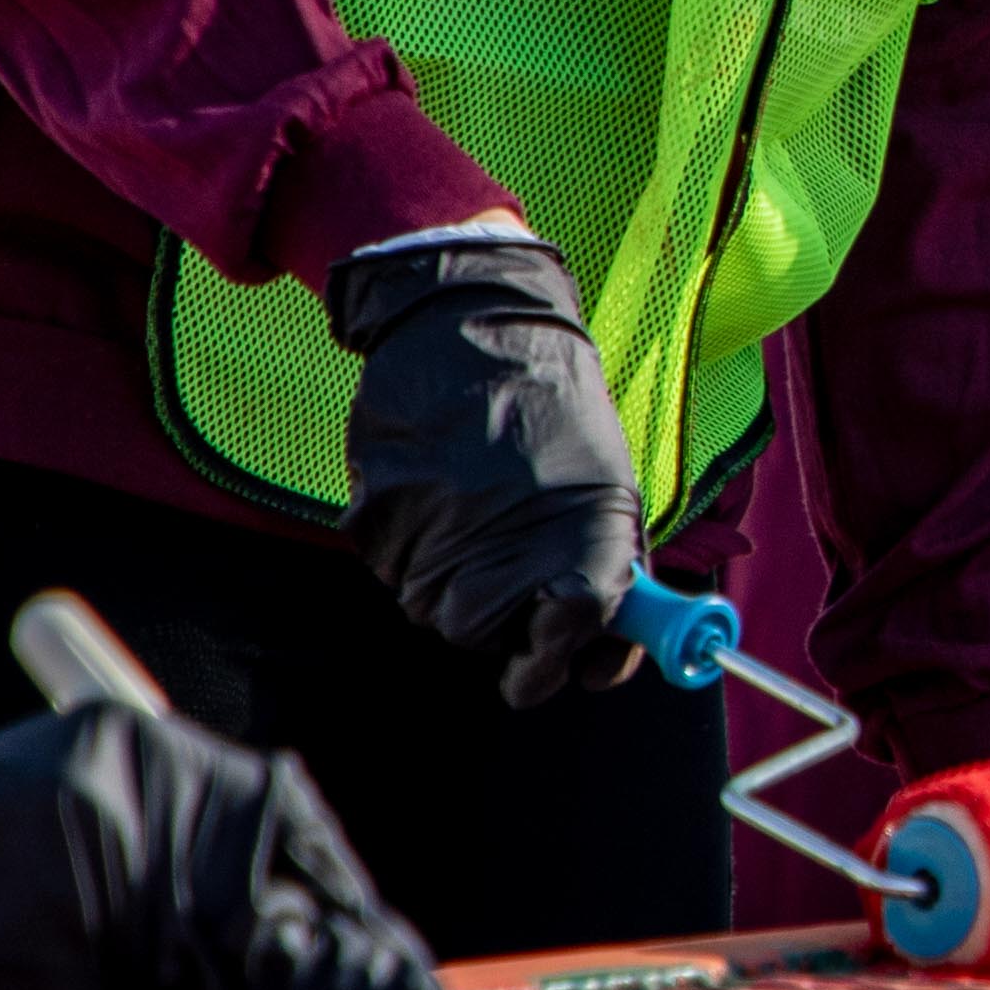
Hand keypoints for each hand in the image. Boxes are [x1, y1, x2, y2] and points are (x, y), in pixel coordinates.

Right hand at [330, 232, 642, 707]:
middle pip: (489, 639)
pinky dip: (416, 544)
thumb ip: (610, 574)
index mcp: (584, 543)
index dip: (565, 659)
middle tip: (515, 555)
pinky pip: (395, 570)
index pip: (569, 643)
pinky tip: (441, 491)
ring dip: (458, 578)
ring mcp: (436, 545)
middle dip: (505, 615)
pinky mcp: (379, 526)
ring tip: (481, 503)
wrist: (470, 329)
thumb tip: (602, 654)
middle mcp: (506, 555)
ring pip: (437, 610)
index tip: (567, 660)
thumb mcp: (611, 488)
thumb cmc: (553, 410)